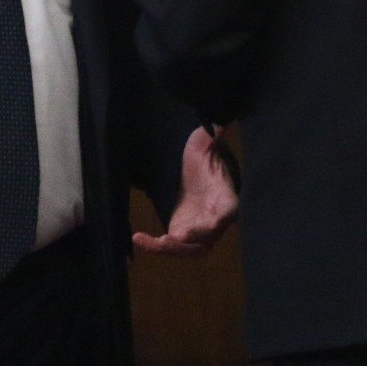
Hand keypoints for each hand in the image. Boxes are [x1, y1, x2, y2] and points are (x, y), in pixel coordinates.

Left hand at [134, 126, 239, 256]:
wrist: (192, 172)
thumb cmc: (201, 158)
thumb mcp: (203, 144)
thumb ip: (212, 132)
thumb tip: (221, 116)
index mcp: (226, 197)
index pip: (228, 211)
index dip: (216, 221)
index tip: (205, 225)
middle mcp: (215, 219)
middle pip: (208, 238)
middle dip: (190, 241)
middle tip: (170, 239)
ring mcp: (199, 229)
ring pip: (190, 249)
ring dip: (171, 249)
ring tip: (147, 241)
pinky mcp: (182, 233)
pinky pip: (172, 247)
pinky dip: (156, 247)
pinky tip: (138, 238)